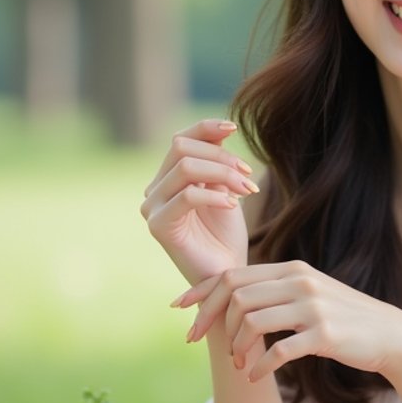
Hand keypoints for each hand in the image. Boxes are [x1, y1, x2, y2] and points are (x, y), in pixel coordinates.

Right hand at [141, 118, 256, 286]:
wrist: (225, 274)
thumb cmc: (225, 235)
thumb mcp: (225, 188)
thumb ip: (217, 160)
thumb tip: (223, 128)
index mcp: (167, 178)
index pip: (180, 139)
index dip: (205, 128)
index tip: (234, 128)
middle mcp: (154, 190)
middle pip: (182, 148)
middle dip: (221, 156)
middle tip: (248, 173)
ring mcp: (153, 207)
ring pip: (185, 168)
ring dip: (223, 173)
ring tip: (246, 188)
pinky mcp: (159, 226)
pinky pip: (187, 196)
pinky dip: (215, 195)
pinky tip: (233, 204)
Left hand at [172, 260, 401, 383]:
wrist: (389, 335)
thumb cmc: (344, 319)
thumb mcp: (309, 295)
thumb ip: (276, 292)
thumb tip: (233, 299)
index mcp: (293, 269)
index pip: (235, 273)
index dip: (203, 291)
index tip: (180, 308)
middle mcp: (301, 282)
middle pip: (237, 295)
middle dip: (212, 321)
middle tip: (204, 344)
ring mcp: (313, 307)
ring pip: (252, 320)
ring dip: (237, 346)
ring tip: (239, 362)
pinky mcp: (324, 335)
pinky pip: (278, 350)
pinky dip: (260, 365)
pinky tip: (255, 376)